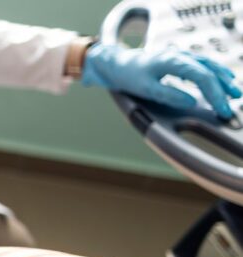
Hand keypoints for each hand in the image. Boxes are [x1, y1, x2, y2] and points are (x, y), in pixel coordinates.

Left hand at [82, 44, 241, 118]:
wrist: (116, 64)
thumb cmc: (128, 76)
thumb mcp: (145, 88)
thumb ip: (168, 94)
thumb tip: (192, 102)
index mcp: (172, 61)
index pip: (202, 76)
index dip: (215, 94)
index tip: (222, 110)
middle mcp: (180, 55)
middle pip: (209, 70)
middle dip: (223, 88)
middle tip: (233, 104)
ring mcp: (180, 56)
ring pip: (208, 65)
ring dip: (222, 78)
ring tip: (233, 92)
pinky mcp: (179, 60)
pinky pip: (202, 65)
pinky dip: (213, 73)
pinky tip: (221, 81)